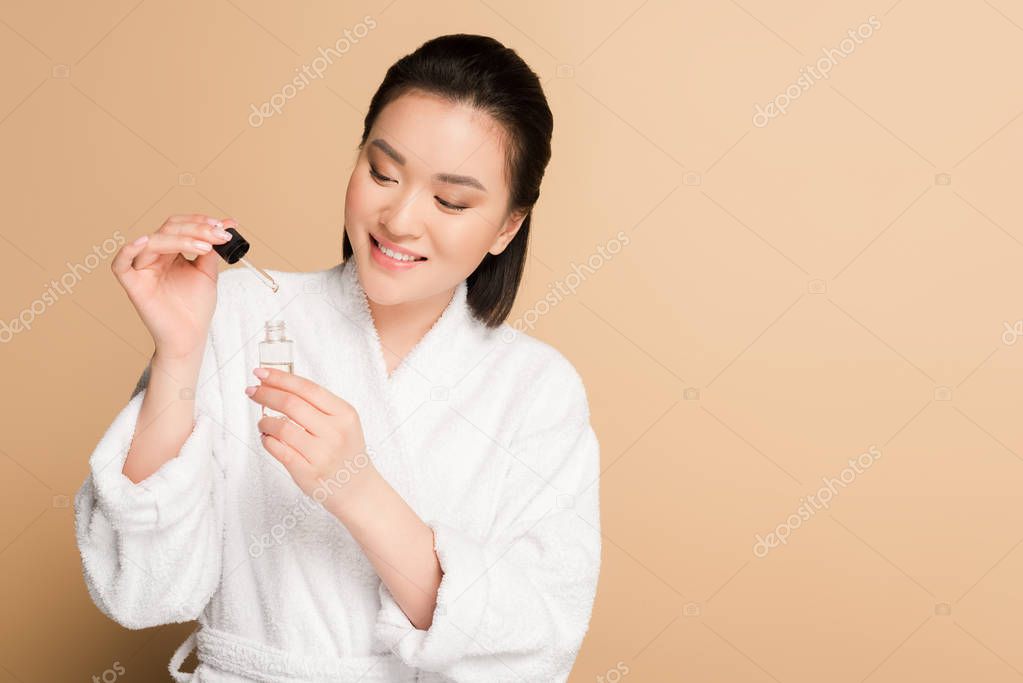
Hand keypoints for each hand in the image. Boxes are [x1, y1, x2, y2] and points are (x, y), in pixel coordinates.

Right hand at [110, 214, 235, 359]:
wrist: (190, 335)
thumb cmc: (196, 307)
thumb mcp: (208, 273)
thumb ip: (210, 250)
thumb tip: (223, 227)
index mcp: (171, 252)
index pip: (180, 226)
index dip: (201, 221)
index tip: (226, 225)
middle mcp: (155, 256)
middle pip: (169, 229)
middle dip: (197, 229)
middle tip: (220, 234)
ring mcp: (142, 269)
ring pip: (154, 241)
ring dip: (181, 239)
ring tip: (206, 247)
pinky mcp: (133, 284)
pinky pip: (121, 264)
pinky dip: (129, 250)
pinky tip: (145, 242)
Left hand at [245, 367, 377, 505]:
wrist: (357, 488)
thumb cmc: (345, 451)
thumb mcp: (343, 422)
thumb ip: (317, 404)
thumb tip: (279, 384)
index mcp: (344, 414)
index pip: (307, 388)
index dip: (280, 378)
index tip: (261, 372)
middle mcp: (335, 432)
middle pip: (291, 404)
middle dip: (266, 394)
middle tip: (253, 391)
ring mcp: (321, 453)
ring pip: (281, 427)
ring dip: (265, 421)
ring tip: (263, 422)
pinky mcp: (307, 472)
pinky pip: (278, 450)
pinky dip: (267, 440)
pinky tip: (268, 438)